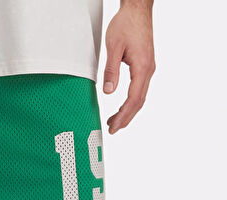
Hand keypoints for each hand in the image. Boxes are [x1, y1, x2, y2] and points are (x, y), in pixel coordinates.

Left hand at [103, 3, 155, 133]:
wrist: (137, 8)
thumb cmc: (126, 23)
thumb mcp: (113, 46)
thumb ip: (111, 70)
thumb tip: (108, 91)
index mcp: (142, 67)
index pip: (133, 99)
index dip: (123, 115)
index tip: (114, 126)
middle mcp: (148, 70)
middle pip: (138, 102)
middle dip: (126, 118)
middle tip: (113, 129)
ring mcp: (148, 68)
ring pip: (140, 97)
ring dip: (128, 111)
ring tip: (115, 122)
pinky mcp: (145, 65)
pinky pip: (139, 89)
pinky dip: (131, 101)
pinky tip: (123, 106)